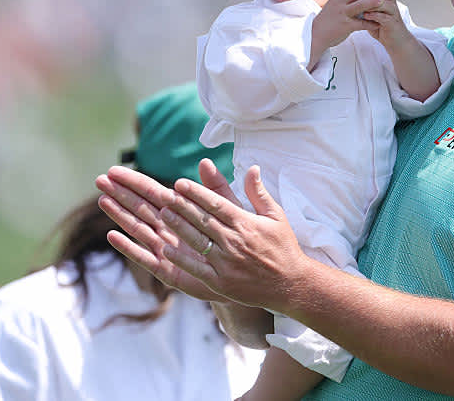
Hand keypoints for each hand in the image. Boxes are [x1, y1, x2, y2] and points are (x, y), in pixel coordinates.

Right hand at [95, 162, 233, 302]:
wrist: (244, 273)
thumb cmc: (234, 239)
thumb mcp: (227, 210)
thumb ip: (215, 188)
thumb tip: (206, 161)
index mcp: (182, 212)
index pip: (153, 192)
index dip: (134, 181)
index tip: (114, 170)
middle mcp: (169, 229)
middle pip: (140, 207)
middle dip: (120, 193)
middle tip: (99, 179)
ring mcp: (166, 249)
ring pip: (139, 228)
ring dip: (120, 215)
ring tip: (102, 200)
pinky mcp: (169, 270)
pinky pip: (146, 258)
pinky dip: (129, 247)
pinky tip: (113, 236)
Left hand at [158, 165, 311, 313]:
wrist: (290, 285)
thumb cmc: (283, 247)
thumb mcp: (276, 216)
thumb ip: (259, 193)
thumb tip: (252, 168)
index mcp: (246, 224)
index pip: (216, 204)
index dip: (197, 193)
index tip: (180, 183)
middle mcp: (234, 241)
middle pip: (203, 220)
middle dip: (182, 206)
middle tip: (164, 194)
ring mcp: (227, 263)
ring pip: (197, 241)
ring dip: (179, 227)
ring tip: (163, 214)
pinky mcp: (221, 282)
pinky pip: (197, 268)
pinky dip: (181, 259)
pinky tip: (166, 249)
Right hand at [309, 0, 380, 61]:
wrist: (314, 37)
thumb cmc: (324, 24)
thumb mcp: (329, 9)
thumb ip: (339, 3)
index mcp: (334, 0)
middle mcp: (338, 5)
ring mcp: (342, 15)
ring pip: (359, 6)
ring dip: (371, 2)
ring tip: (381, 0)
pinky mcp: (346, 26)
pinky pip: (361, 24)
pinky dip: (370, 24)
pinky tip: (377, 23)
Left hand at [354, 0, 414, 49]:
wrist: (395, 42)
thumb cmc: (382, 27)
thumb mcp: (373, 14)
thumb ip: (366, 6)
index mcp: (388, 0)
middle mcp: (392, 4)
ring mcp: (394, 14)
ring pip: (385, 3)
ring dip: (372, 2)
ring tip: (360, 4)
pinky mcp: (393, 24)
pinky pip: (384, 17)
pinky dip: (375, 15)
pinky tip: (366, 16)